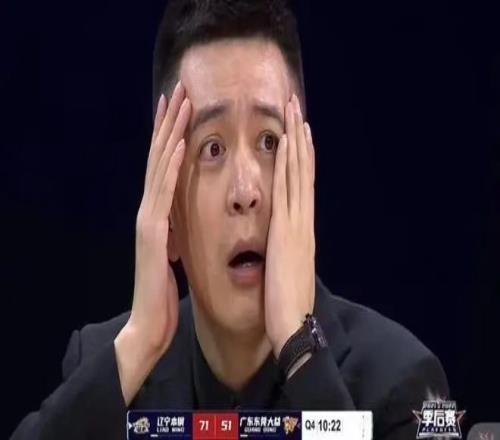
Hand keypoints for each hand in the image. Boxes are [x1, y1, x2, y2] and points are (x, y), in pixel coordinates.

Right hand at [114, 82, 190, 403]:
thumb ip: (175, 234)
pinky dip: (171, 167)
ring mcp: (149, 219)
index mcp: (159, 216)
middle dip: (170, 122)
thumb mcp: (173, 256)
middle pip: (161, 158)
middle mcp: (150, 211)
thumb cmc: (163, 294)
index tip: (181, 109)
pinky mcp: (153, 233)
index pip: (166, 168)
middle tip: (180, 88)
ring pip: (161, 167)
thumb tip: (181, 222)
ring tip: (181, 102)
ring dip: (171, 133)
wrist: (149, 325)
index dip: (172, 136)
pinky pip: (164, 194)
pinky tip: (180, 144)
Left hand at [264, 94, 315, 358]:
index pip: (300, 187)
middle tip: (297, 109)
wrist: (293, 324)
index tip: (297, 134)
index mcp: (299, 231)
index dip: (300, 159)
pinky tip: (287, 143)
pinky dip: (290, 164)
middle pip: (303, 172)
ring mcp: (299, 223)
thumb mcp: (285, 272)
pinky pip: (289, 189)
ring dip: (297, 142)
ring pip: (298, 174)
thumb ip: (283, 253)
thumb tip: (280, 246)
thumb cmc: (286, 305)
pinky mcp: (290, 229)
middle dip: (300, 139)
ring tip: (295, 114)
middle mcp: (303, 221)